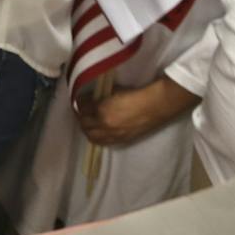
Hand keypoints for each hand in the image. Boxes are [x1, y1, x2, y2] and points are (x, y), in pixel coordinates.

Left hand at [75, 77, 197, 146]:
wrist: (155, 106)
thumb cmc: (136, 94)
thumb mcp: (114, 91)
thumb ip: (101, 96)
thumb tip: (93, 98)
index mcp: (102, 111)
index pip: (82, 107)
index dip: (79, 102)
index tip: (80, 98)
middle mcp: (104, 125)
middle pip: (84, 123)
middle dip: (80, 116)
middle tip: (81, 110)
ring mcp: (113, 135)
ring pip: (91, 136)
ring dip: (86, 128)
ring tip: (87, 122)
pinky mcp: (121, 140)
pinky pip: (102, 142)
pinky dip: (96, 137)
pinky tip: (97, 132)